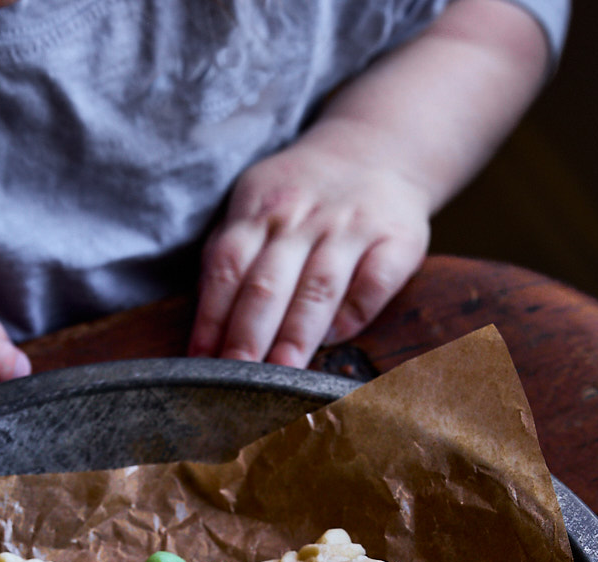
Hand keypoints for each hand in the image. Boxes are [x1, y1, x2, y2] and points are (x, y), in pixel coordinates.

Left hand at [188, 133, 430, 368]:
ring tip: (281, 374)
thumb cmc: (304, 196)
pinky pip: (374, 282)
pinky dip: (355, 312)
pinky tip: (336, 339)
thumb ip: (231, 255)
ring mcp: (352, 228)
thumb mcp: (257, 204)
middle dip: (248, 335)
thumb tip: (206, 327)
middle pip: (268, 284)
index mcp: (260, 209)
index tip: (200, 362)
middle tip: (235, 378)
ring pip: (318, 288)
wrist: (379, 147)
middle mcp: (304, 219)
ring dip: (297, 334)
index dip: (211, 318)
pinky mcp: (397, 241)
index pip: (227, 268)